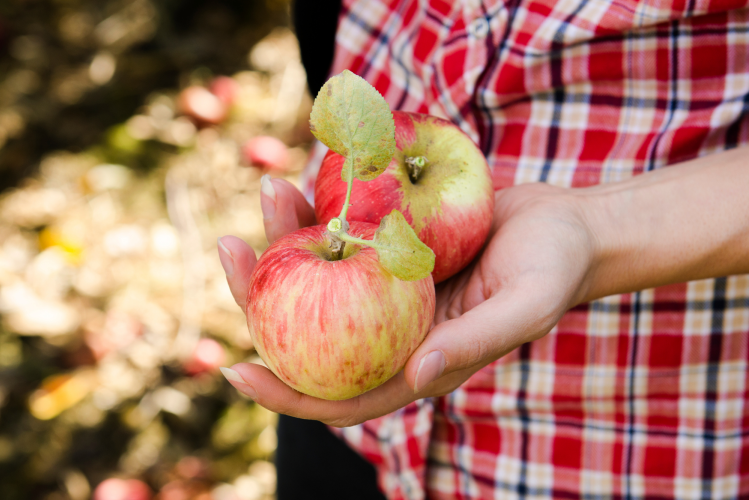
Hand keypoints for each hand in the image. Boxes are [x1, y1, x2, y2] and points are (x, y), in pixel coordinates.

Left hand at [218, 176, 597, 426]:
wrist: (569, 224)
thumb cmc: (555, 269)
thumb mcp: (525, 306)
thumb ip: (472, 342)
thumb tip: (414, 377)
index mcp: (416, 362)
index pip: (339, 396)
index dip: (285, 393)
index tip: (236, 368)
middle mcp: (391, 331)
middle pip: (309, 331)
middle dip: (258, 297)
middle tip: (229, 247)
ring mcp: (388, 290)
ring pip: (318, 277)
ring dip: (282, 240)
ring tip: (269, 187)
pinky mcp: (393, 250)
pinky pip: (343, 236)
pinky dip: (319, 211)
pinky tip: (302, 178)